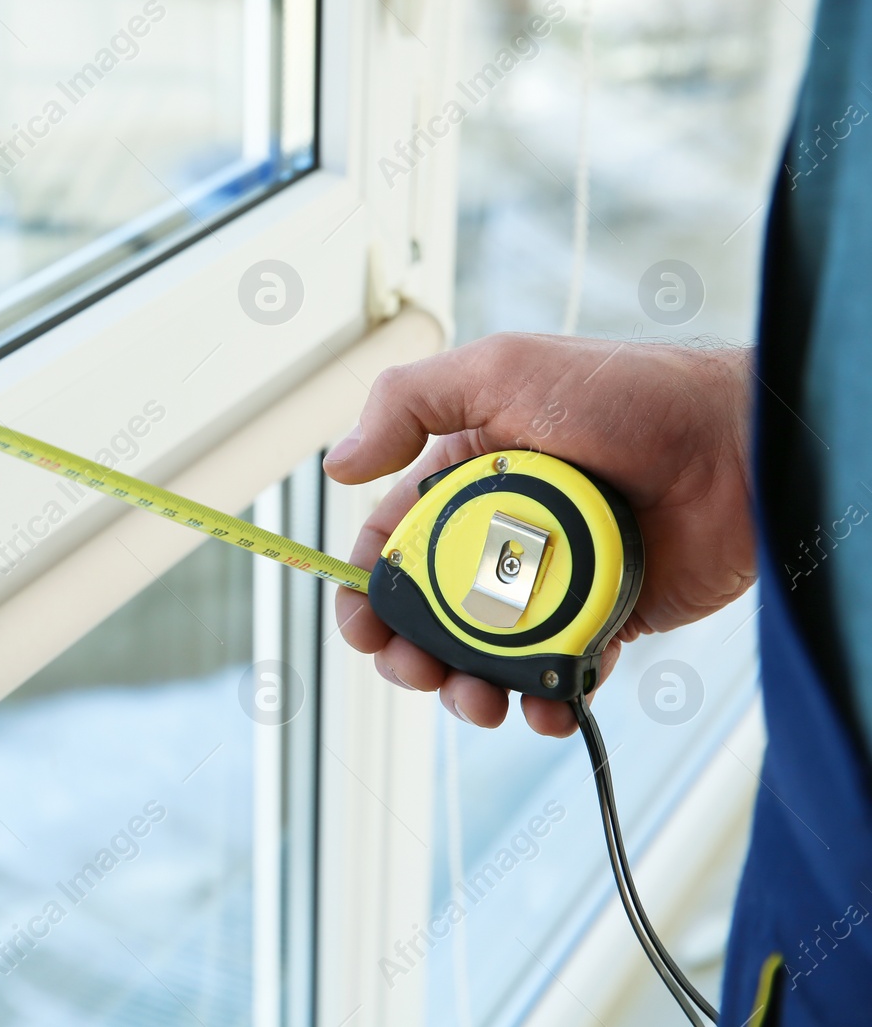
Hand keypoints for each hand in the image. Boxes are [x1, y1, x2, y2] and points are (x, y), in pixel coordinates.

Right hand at [324, 333, 754, 735]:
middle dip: (408, 654)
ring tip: (477, 702)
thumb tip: (337, 466)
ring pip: (484, 656)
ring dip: (465, 690)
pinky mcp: (604, 622)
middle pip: (429, 615)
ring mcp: (552, 584)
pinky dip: (545, 704)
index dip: (367, 589)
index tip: (360, 625)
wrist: (741, 444)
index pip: (394, 544)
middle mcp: (501, 536)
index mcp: (467, 481)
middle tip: (415, 670)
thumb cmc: (628, 394)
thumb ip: (407, 401)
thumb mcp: (501, 370)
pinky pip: (560, 676)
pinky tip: (543, 709)